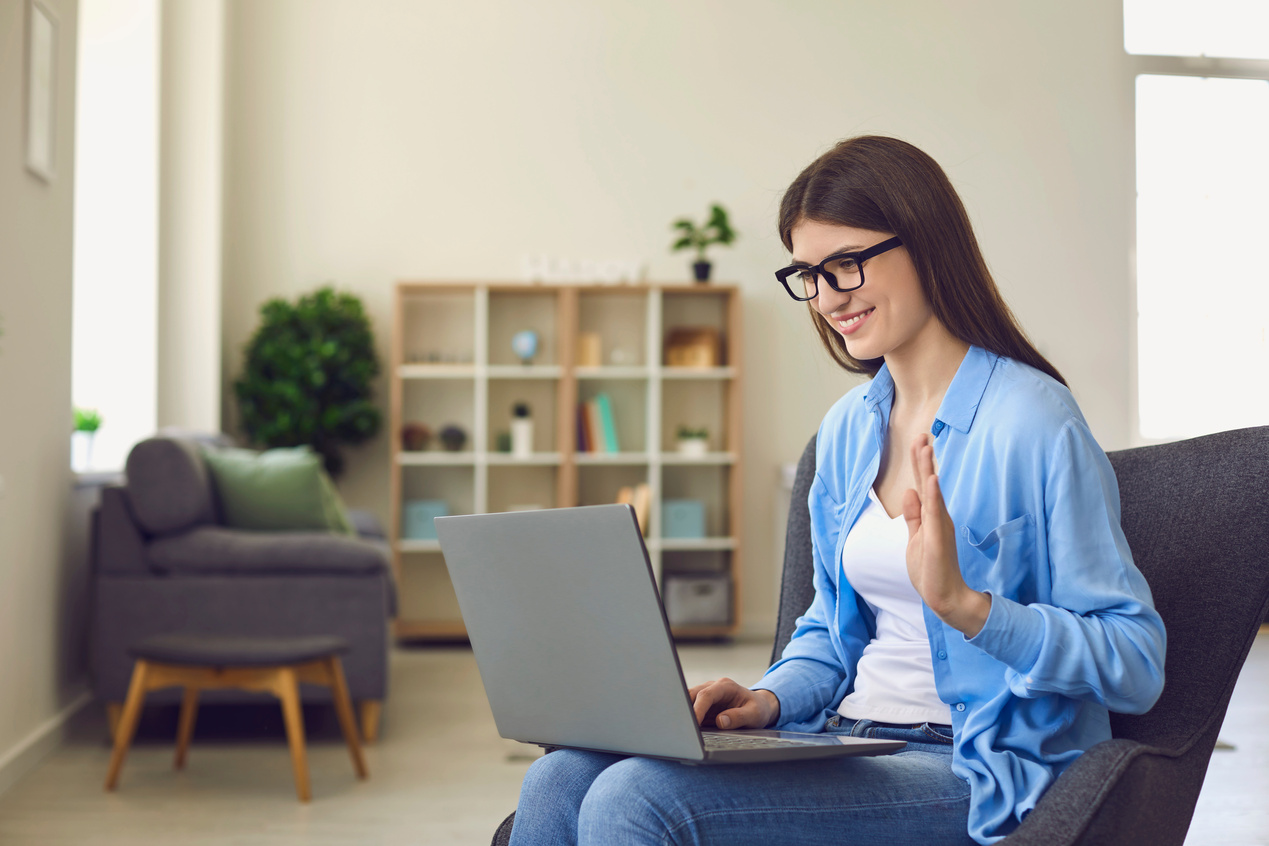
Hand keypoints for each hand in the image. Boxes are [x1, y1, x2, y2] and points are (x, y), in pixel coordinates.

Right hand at [687, 678, 779, 728]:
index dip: (698, 709)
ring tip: (685, 730)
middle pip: (692, 695)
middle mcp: (714, 687)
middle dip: (685, 710)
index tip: (693, 723)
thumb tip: (720, 721)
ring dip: (685, 714)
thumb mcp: (755, 714)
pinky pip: (691, 709)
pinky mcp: (704, 705)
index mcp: (726, 686)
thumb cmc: (758, 709)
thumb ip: (739, 717)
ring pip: (688, 701)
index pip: (706, 695)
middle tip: (684, 728)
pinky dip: (688, 718)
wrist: (760, 706)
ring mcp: (707, 695)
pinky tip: (689, 730)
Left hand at [902, 432, 990, 636]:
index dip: (919, 464)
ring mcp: (939, 525)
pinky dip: (934, 495)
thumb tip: (909, 492)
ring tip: (925, 446)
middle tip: (922, 434)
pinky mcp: (939, 537)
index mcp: (931, 516)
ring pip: (932, 492)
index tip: (918, 441)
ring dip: (928, 469)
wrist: (944, 596)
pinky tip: (932, 479)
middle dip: (923, 458)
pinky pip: (935, 513)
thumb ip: (913, 516)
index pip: (923, 484)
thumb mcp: (915, 537)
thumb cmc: (931, 569)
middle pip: (928, 482)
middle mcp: (937, 516)